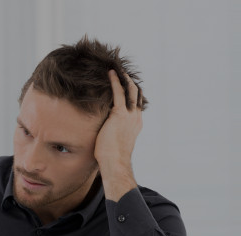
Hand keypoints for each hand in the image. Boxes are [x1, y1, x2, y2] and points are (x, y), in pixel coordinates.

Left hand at [95, 69, 141, 200]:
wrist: (115, 163)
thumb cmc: (112, 158)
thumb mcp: (115, 141)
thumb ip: (113, 132)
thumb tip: (103, 133)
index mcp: (136, 123)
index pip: (137, 103)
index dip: (134, 93)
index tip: (128, 84)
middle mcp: (136, 117)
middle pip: (137, 94)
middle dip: (131, 82)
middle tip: (124, 72)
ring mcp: (130, 115)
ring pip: (131, 90)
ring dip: (124, 78)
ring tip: (117, 68)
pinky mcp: (120, 114)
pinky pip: (119, 93)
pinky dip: (115, 81)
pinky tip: (110, 73)